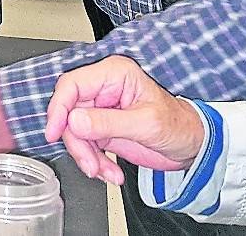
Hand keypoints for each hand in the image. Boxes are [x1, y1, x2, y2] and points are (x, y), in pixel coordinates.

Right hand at [44, 55, 205, 184]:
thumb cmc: (178, 125)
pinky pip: (84, 144)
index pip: (72, 85)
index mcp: (114, 74)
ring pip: (74, 132)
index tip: (55, 131)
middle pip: (69, 112)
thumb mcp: (146, 124)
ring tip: (105, 171)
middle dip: (78, 142)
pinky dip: (93, 162)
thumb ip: (108, 122)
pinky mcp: (101, 128)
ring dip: (86, 157)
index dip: (59, 108)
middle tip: (91, 164)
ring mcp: (100, 109)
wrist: (190, 146)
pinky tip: (110, 171)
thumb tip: (74, 121)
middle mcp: (103, 88)